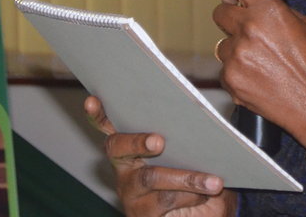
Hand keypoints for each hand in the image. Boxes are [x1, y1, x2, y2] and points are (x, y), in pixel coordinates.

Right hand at [84, 96, 235, 216]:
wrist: (204, 210)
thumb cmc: (193, 168)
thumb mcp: (190, 147)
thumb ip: (186, 128)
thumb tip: (200, 103)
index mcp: (131, 143)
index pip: (107, 124)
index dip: (97, 114)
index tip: (91, 99)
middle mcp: (123, 166)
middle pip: (117, 148)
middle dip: (137, 141)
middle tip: (159, 141)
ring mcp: (130, 192)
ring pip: (150, 177)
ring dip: (186, 177)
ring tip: (214, 180)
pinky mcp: (141, 213)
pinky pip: (164, 199)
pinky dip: (190, 194)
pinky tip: (208, 189)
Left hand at [212, 0, 305, 148]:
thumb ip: (277, 11)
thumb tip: (258, 4)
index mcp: (268, 11)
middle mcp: (248, 30)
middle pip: (220, 12)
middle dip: (233, 19)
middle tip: (251, 31)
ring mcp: (236, 57)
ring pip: (223, 44)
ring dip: (237, 49)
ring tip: (262, 63)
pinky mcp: (231, 80)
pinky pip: (226, 69)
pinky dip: (238, 72)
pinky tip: (260, 79)